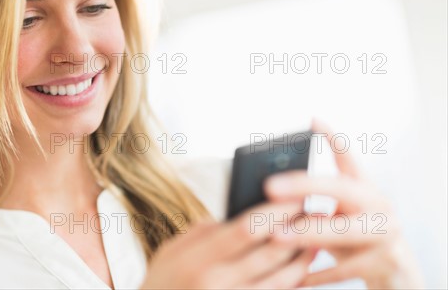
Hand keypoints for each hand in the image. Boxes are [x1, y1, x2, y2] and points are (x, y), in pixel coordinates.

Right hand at [140, 202, 316, 288]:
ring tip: (315, 240)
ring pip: (278, 282)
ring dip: (301, 260)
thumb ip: (204, 231)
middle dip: (295, 231)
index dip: (274, 212)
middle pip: (268, 255)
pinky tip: (300, 271)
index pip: (244, 229)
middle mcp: (216, 283)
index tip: (294, 197)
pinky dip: (290, 285)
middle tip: (315, 213)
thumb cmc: (162, 280)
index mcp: (197, 259)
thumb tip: (238, 214)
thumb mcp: (171, 250)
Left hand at [264, 120, 424, 288]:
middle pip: (340, 189)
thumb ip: (318, 202)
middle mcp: (378, 206)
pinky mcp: (383, 263)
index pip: (349, 158)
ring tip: (276, 236)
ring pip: (342, 232)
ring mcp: (384, 234)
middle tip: (269, 187)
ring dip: (306, 234)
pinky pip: (342, 269)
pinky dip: (316, 274)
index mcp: (365, 189)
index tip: (312, 120)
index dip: (332, 138)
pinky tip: (294, 278)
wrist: (398, 271)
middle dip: (303, 187)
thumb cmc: (356, 236)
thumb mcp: (342, 214)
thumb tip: (269, 193)